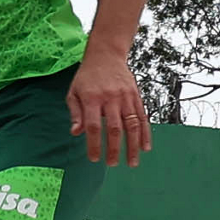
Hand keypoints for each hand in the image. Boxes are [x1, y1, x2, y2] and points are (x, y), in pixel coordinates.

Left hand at [66, 50, 150, 166]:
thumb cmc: (87, 77)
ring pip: (132, 124)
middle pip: (114, 128)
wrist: (106, 55)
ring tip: (132, 162)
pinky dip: (145, 134)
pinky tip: (145, 147)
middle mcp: (110, 98)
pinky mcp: (136, 96)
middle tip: (112, 164)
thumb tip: (76, 133)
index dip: (94, 144)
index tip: (94, 158)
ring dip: (133, 146)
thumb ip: (75, 113)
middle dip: (114, 149)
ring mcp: (125, 97)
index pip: (94, 126)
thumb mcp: (74, 92)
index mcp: (92, 98)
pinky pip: (142, 117)